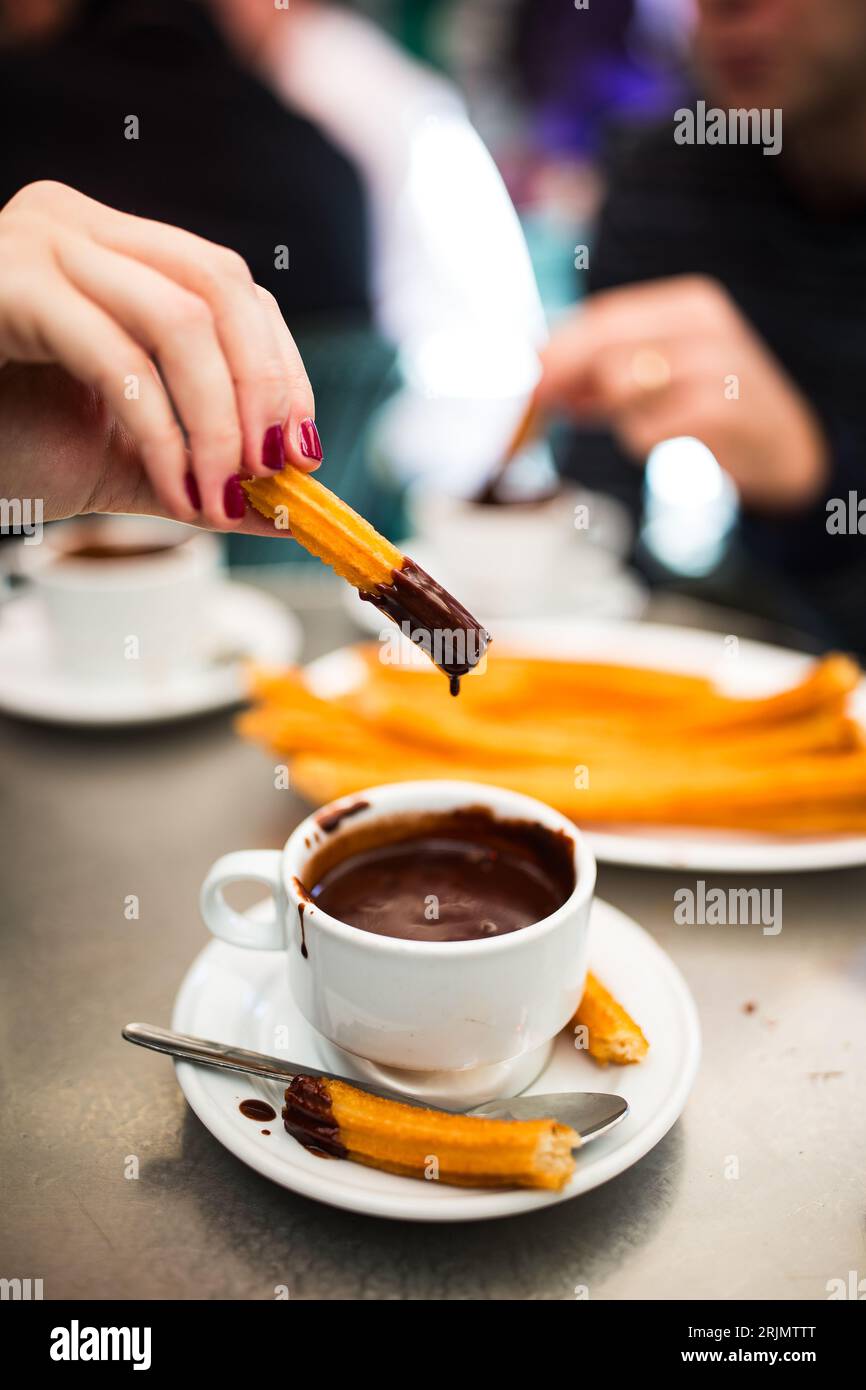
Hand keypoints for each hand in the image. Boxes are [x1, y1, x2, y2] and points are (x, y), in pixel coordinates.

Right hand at [0, 180, 321, 529]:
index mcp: (115, 246)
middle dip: (265, 391)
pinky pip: (119, 359)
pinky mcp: (9, 285)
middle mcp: (79, 224)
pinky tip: (177, 491)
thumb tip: (290, 513)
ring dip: (222, 421)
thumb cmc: (7, 441)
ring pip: (182, 319)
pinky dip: (165, 435)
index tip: (303, 452)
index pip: (233, 286)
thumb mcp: (127, 459)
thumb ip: (206, 473)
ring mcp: (41, 243)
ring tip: (225, 494)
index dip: (284, 368)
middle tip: (278, 475)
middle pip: (222, 289)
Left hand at [537, 275, 828, 511]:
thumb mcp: (659, 379)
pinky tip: (672, 442)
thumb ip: (602, 376)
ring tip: (647, 422)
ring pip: (620, 382)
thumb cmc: (711, 410)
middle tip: (535, 400)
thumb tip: (538, 382)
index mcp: (687, 305)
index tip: (521, 371)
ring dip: (615, 414)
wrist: (785, 450)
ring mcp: (715, 364)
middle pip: (605, 343)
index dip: (556, 345)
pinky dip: (644, 441)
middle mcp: (704, 325)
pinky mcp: (720, 410)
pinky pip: (646, 429)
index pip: (605, 316)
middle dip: (562, 372)